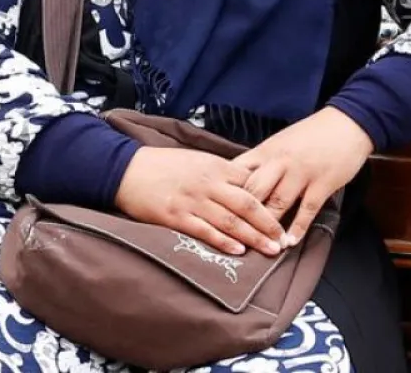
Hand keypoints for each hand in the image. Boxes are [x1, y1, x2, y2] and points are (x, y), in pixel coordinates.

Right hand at [114, 147, 285, 256]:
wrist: (126, 170)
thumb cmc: (163, 165)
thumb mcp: (197, 159)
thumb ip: (222, 172)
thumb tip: (248, 184)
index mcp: (215, 166)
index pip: (251, 183)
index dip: (270, 200)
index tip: (284, 213)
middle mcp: (207, 182)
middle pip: (247, 203)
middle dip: (268, 223)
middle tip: (283, 238)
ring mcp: (192, 200)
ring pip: (230, 220)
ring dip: (253, 236)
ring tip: (270, 249)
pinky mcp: (176, 216)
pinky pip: (205, 230)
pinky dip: (223, 241)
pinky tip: (238, 250)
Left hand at [234, 107, 373, 245]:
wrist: (347, 123)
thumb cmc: (311, 134)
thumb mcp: (279, 142)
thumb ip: (261, 161)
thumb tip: (239, 182)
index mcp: (266, 151)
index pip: (237, 173)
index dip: (226, 193)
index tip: (217, 212)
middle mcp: (280, 162)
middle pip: (254, 192)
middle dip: (244, 216)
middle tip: (236, 237)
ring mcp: (302, 173)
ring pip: (278, 203)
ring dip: (269, 227)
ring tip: (263, 246)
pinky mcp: (323, 183)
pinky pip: (307, 209)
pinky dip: (298, 228)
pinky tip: (290, 242)